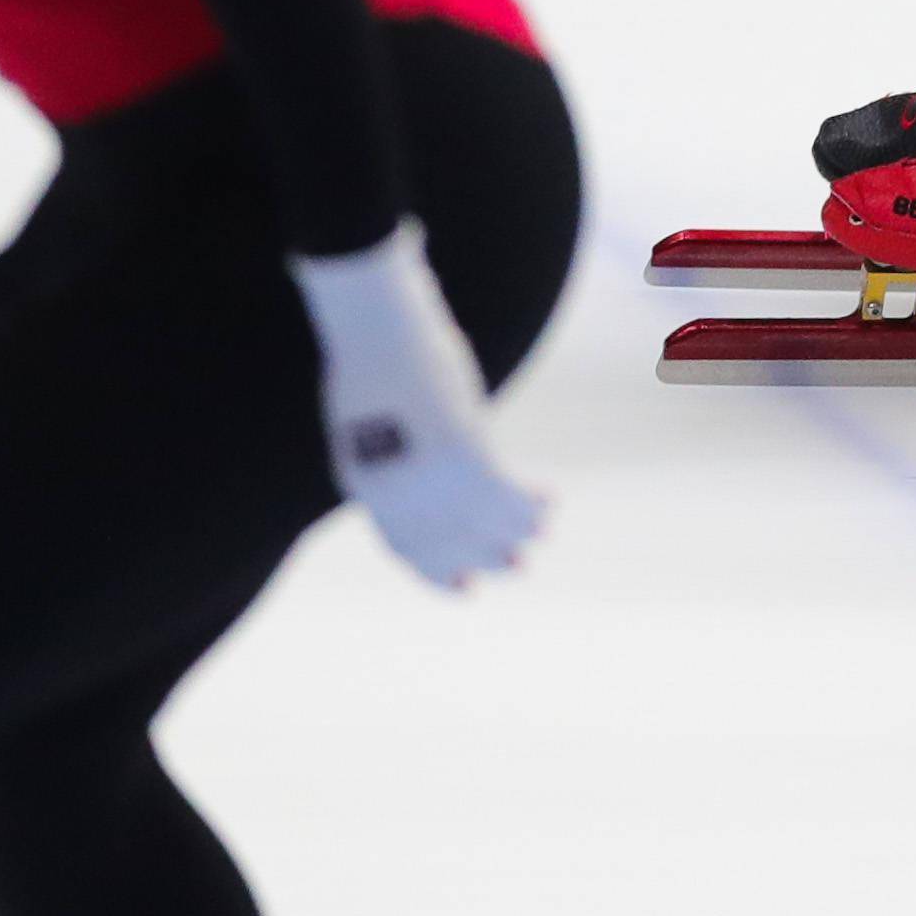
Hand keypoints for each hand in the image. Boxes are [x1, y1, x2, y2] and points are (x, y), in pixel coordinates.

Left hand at [291, 224, 541, 588]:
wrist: (375, 329)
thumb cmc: (371, 353)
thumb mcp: (372, 415)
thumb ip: (397, 447)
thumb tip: (428, 448)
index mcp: (365, 485)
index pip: (403, 546)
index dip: (436, 571)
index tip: (466, 585)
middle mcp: (397, 496)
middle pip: (448, 544)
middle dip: (485, 559)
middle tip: (519, 567)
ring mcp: (430, 481)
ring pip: (483, 524)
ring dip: (517, 533)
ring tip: (541, 533)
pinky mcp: (463, 458)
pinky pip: (506, 495)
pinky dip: (530, 502)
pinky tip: (550, 497)